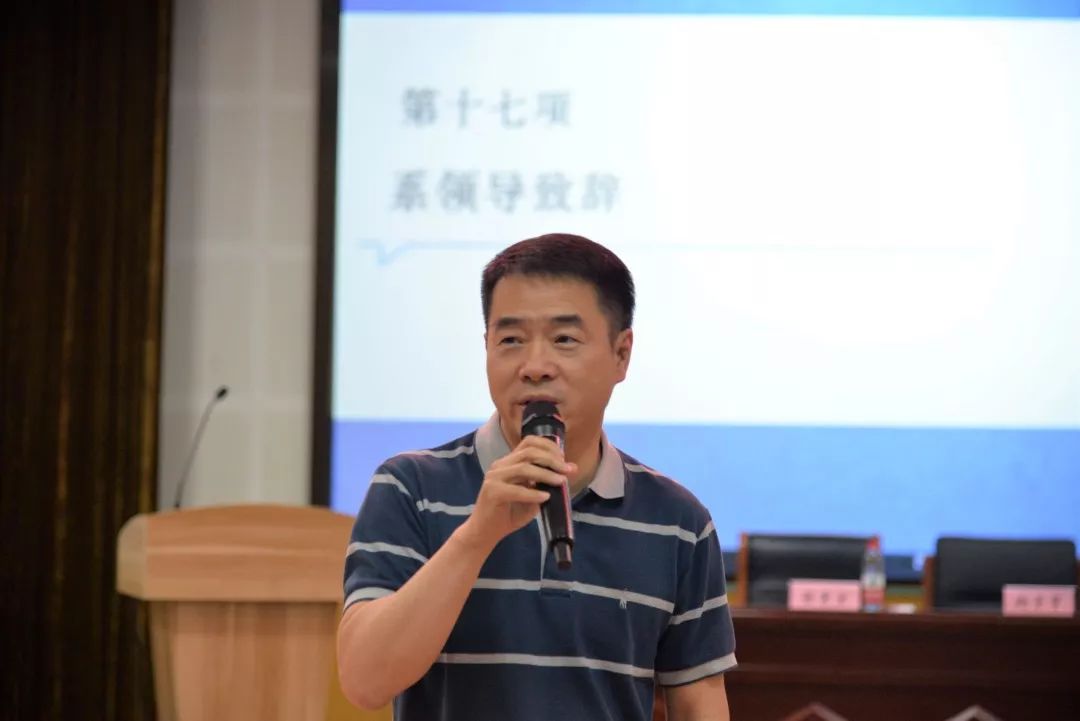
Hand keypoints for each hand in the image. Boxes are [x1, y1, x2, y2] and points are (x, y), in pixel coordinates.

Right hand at [455, 435, 577, 552]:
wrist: (485, 532)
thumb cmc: (509, 513)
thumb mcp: (532, 496)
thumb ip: (545, 483)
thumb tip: (569, 471)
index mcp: (509, 462)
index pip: (529, 442)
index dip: (549, 447)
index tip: (564, 459)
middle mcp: (500, 465)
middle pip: (528, 452)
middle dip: (551, 459)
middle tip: (567, 470)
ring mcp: (494, 477)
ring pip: (523, 468)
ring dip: (545, 474)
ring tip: (560, 482)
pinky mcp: (492, 492)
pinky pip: (516, 490)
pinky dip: (533, 493)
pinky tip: (545, 498)